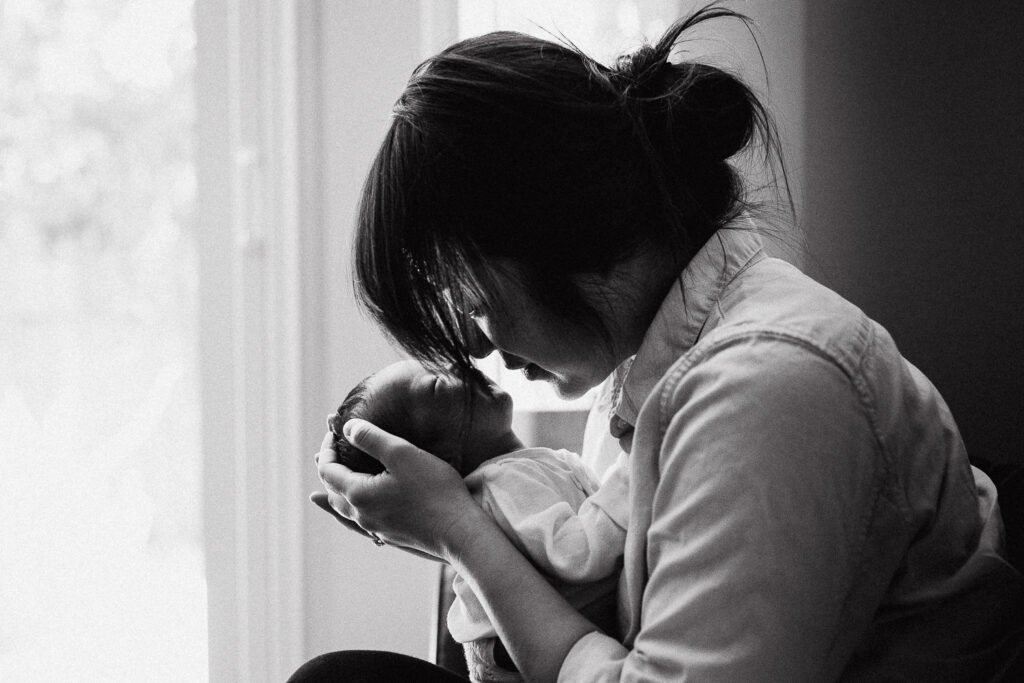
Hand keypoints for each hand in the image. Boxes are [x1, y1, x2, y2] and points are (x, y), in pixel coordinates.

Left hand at [315, 420, 485, 560]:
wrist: (459, 532)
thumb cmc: (434, 490)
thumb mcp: (401, 454)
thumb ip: (370, 438)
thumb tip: (346, 428)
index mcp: (358, 494)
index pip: (326, 470)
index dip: (327, 449)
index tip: (334, 432)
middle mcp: (361, 515)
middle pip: (332, 491)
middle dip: (330, 467)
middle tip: (336, 449)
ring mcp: (376, 528)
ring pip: (345, 508)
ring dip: (339, 488)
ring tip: (341, 475)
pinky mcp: (391, 534)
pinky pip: (361, 519)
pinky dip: (354, 504)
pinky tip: (365, 503)